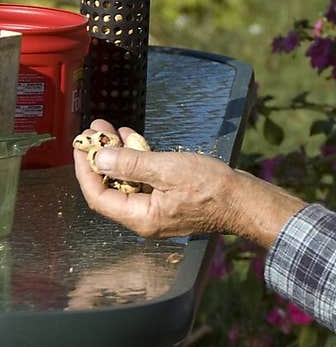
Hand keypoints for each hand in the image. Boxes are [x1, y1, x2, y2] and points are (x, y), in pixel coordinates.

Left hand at [73, 119, 306, 247]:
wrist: (243, 199)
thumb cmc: (211, 187)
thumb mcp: (167, 169)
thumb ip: (130, 164)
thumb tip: (99, 158)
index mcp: (140, 217)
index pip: (98, 196)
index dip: (85, 169)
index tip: (81, 145)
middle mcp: (144, 218)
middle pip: (110, 188)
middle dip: (101, 157)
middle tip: (96, 130)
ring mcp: (156, 210)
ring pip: (126, 181)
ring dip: (118, 155)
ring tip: (112, 129)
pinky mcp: (167, 200)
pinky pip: (143, 181)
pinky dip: (136, 160)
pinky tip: (134, 140)